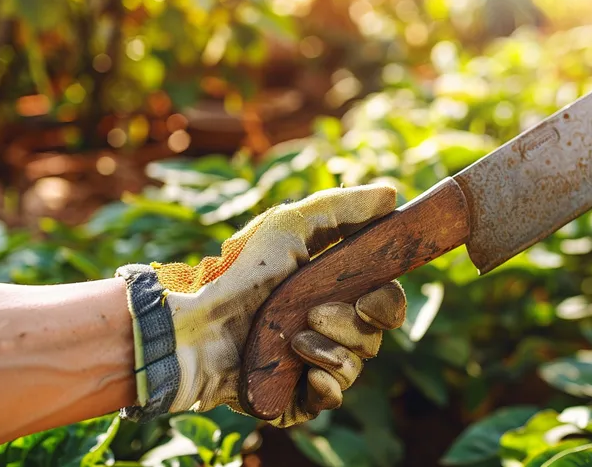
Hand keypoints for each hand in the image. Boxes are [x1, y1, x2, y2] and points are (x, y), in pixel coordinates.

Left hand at [117, 184, 405, 425]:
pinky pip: (332, 398)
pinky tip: (305, 373)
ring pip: (355, 365)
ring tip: (292, 340)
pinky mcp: (295, 398)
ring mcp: (312, 364)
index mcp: (332, 290)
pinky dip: (324, 385)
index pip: (384, 301)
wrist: (198, 325)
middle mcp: (327, 328)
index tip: (369, 298)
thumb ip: (342, 208)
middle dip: (351, 325)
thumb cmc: (241, 271)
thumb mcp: (289, 226)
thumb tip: (392, 193)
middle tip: (314, 314)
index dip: (387, 303)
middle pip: (374, 335)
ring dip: (330, 351)